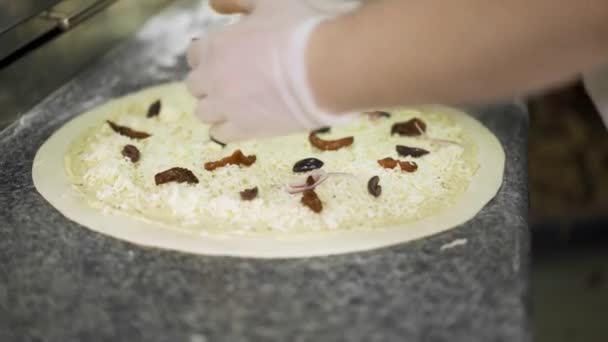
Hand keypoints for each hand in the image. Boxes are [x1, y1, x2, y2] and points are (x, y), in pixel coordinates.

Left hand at [186, 0, 359, 141]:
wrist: (326, 70)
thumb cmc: (300, 30)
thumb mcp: (268, 2)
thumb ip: (237, 2)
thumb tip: (213, 5)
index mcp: (216, 45)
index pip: (194, 54)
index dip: (207, 55)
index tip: (222, 57)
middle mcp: (214, 78)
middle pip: (195, 86)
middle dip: (209, 82)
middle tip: (231, 81)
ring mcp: (227, 107)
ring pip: (203, 113)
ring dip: (215, 107)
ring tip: (236, 103)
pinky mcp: (245, 130)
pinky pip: (220, 134)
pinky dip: (227, 128)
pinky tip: (243, 120)